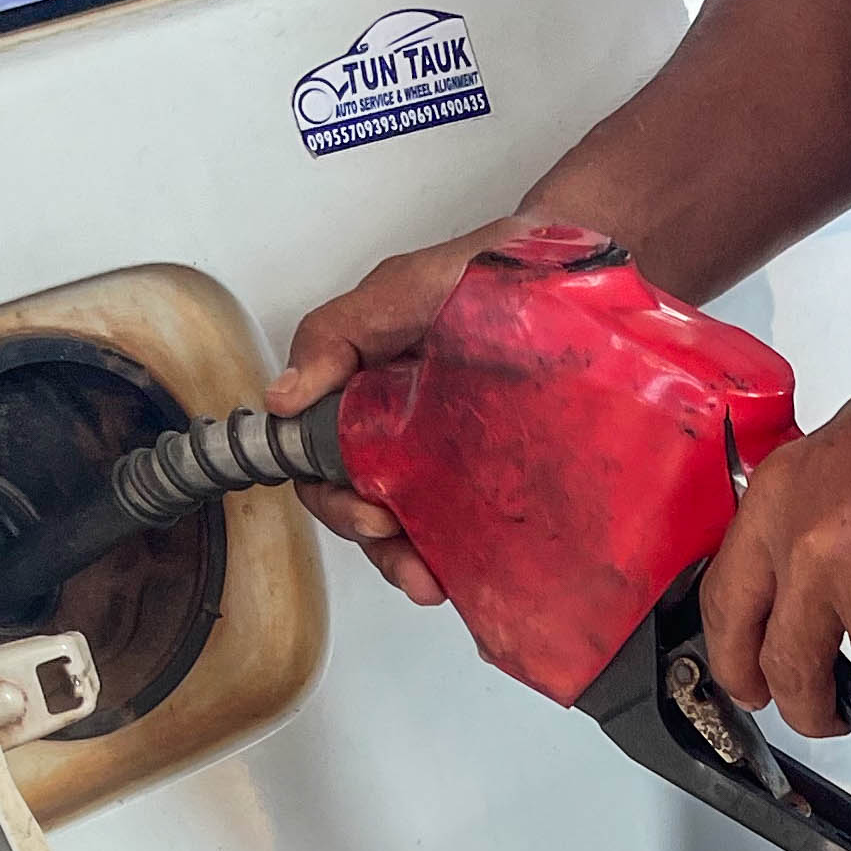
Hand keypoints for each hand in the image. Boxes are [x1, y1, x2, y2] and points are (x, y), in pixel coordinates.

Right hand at [268, 217, 559, 605]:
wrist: (569, 268)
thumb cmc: (478, 271)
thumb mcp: (396, 291)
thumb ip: (336, 336)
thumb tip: (282, 398)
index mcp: (363, 396)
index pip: (323, 462)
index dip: (334, 497)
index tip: (367, 513)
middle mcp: (399, 433)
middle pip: (364, 504)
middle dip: (376, 541)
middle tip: (402, 554)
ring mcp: (449, 458)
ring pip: (413, 525)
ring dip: (411, 561)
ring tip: (431, 581)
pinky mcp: (496, 474)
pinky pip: (469, 525)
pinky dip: (463, 556)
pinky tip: (471, 574)